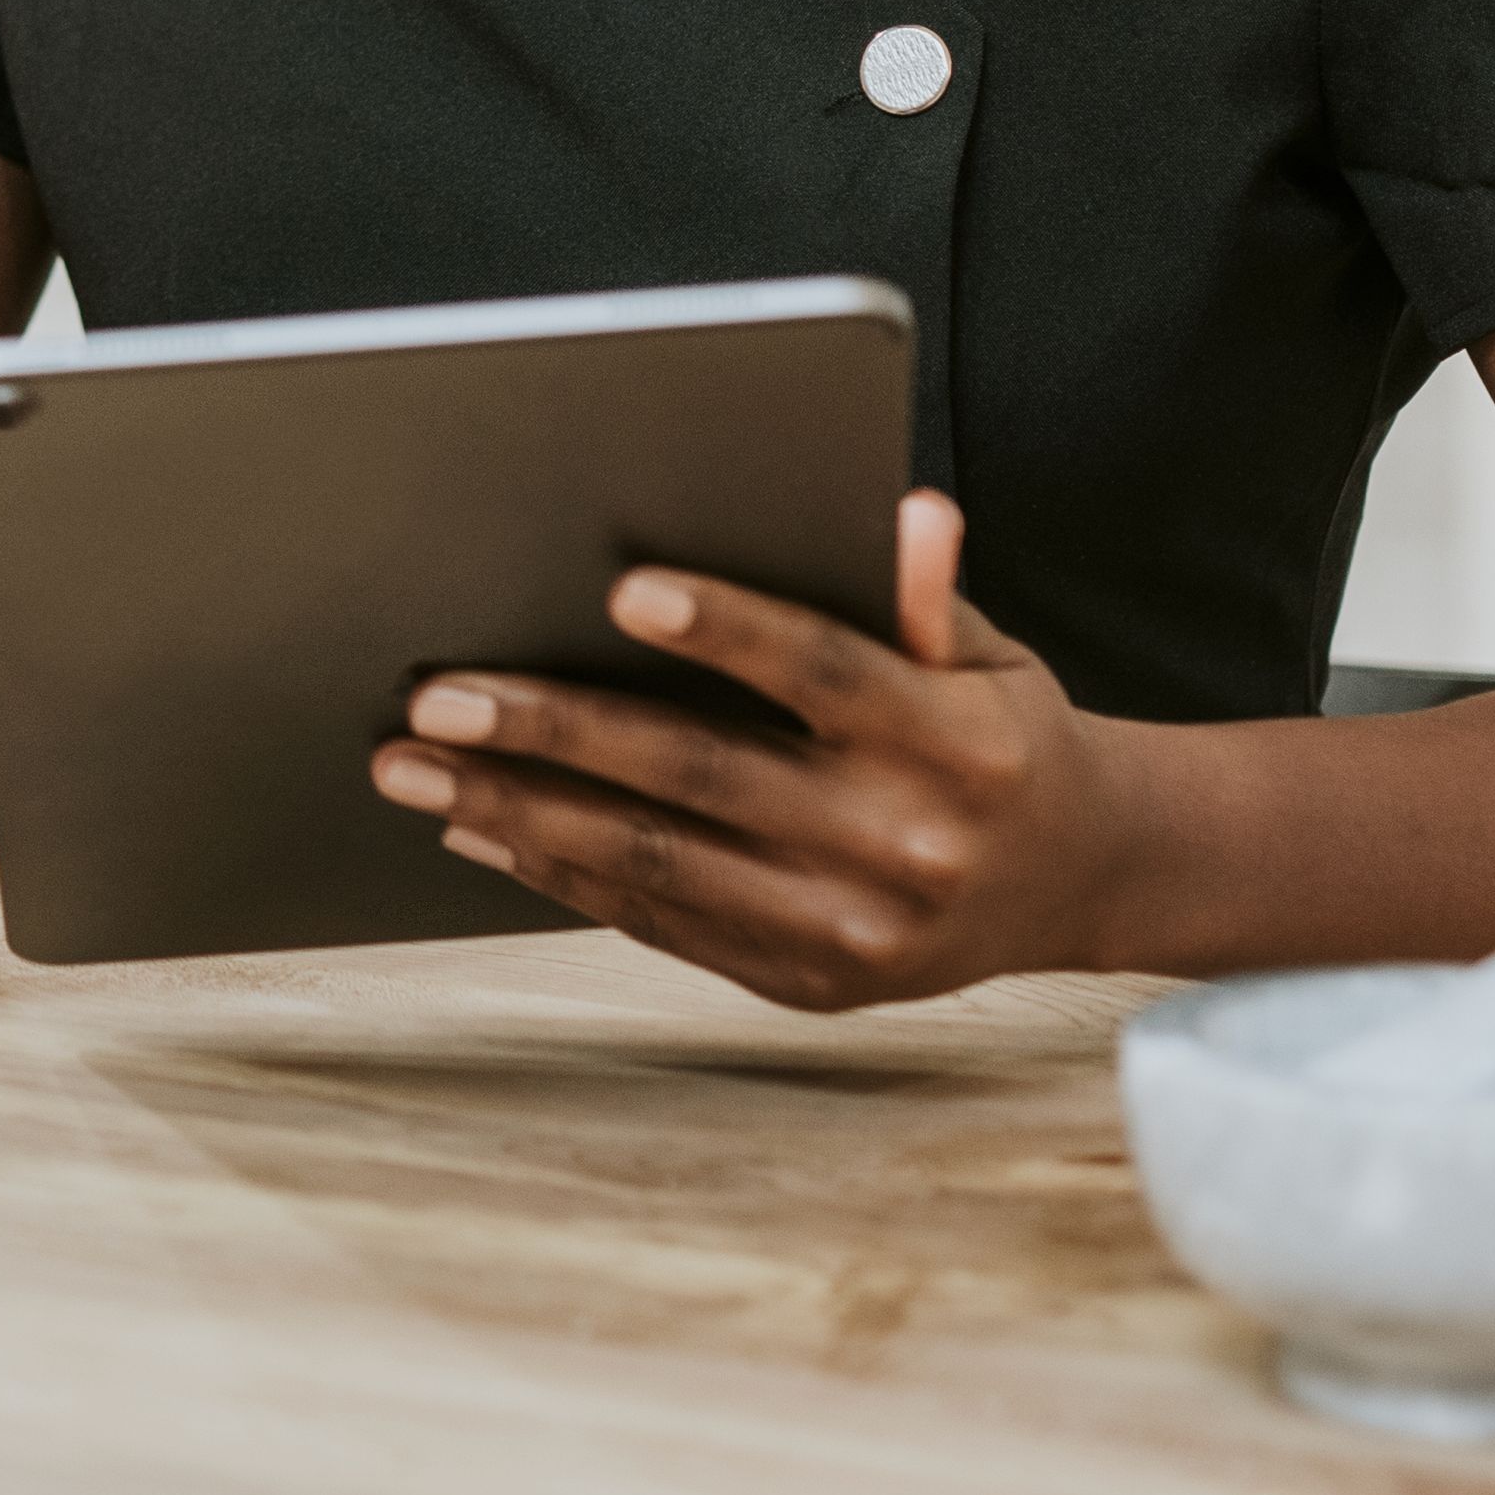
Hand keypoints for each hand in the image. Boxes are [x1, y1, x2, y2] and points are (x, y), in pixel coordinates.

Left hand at [369, 491, 1152, 1010]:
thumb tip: (904, 513)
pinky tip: (482, 831)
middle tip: (436, 695)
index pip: (824, 672)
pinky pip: (664, 923)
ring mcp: (854, 929)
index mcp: (955, 743)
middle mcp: (904, 844)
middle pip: (704, 774)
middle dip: (552, 731)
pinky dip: (563, 875)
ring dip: (518, 814)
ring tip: (413, 770)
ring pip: (658, 862)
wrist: (1081, 881)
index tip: (622, 588)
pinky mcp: (811, 981)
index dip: (727, 629)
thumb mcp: (991, 652)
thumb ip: (927, 593)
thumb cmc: (1000, 732)